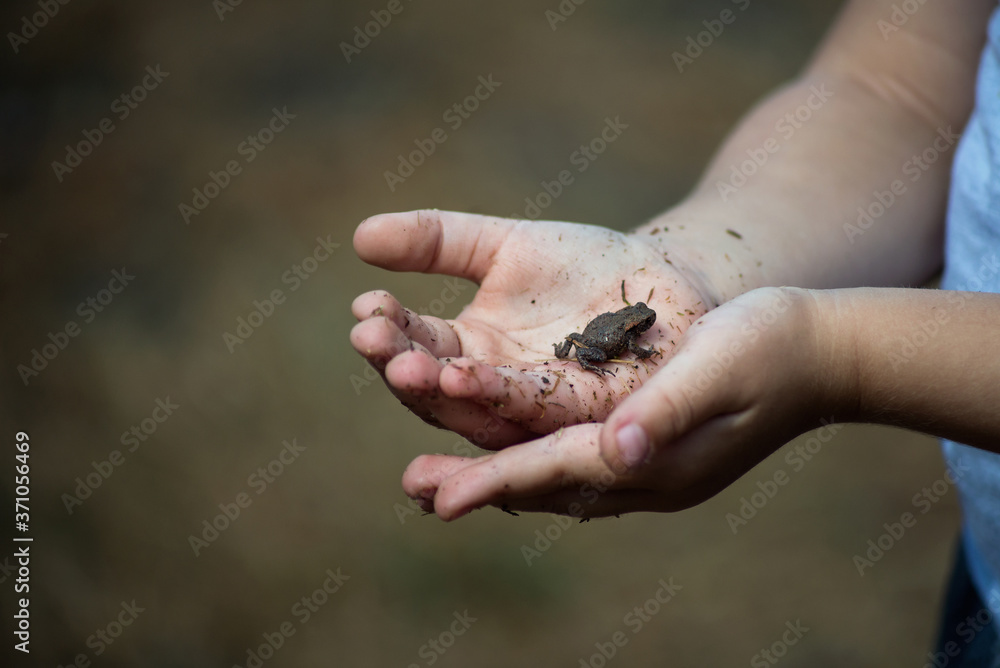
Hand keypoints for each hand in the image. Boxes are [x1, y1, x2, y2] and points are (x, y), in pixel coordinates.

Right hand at [351, 210, 715, 447]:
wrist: (667, 281)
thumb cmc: (583, 268)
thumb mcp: (504, 245)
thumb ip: (439, 241)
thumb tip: (360, 236)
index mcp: (471, 353)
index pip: (417, 349)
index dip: (389, 333)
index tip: (364, 309)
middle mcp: (498, 391)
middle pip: (439, 392)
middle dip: (405, 368)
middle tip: (374, 340)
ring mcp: (544, 410)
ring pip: (485, 413)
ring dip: (449, 396)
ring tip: (419, 370)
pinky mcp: (594, 416)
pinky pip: (548, 417)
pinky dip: (511, 404)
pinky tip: (476, 380)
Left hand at [401, 287, 846, 519]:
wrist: (817, 354)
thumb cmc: (770, 349)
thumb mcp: (719, 368)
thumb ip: (668, 410)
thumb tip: (616, 448)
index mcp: (655, 460)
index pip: (558, 472)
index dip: (496, 482)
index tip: (440, 499)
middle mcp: (642, 475)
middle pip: (544, 485)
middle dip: (479, 486)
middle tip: (415, 489)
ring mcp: (644, 468)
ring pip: (552, 477)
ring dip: (495, 475)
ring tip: (436, 477)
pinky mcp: (645, 449)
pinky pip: (571, 462)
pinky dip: (528, 460)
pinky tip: (499, 450)